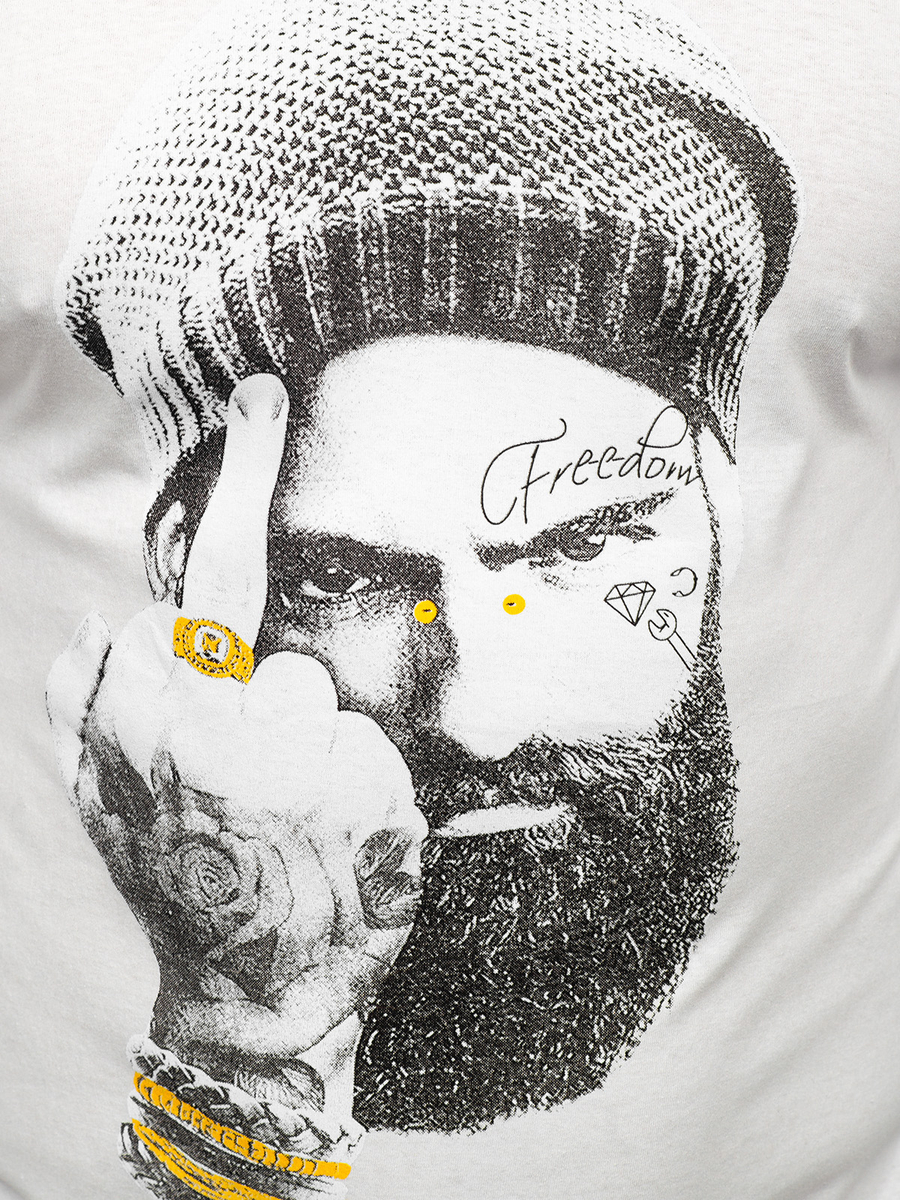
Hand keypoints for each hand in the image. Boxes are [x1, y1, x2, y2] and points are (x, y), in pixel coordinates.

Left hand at [46, 375, 426, 1104]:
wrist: (259, 1005)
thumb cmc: (340, 906)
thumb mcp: (386, 805)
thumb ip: (337, 714)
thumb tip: (281, 673)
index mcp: (241, 722)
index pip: (242, 566)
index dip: (254, 470)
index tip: (258, 396)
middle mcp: (150, 724)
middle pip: (202, 613)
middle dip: (245, 651)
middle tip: (272, 740)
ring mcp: (100, 751)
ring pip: (148, 644)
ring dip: (196, 677)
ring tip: (225, 760)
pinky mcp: (80, 778)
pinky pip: (88, 682)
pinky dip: (121, 684)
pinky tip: (166, 737)